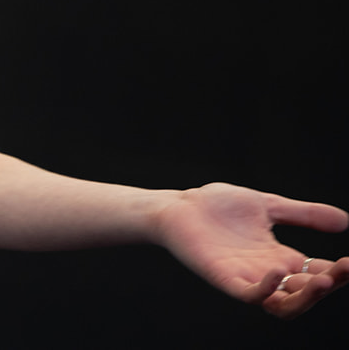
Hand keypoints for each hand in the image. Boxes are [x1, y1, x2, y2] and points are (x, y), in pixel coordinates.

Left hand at [156, 181, 348, 317]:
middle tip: (345, 269)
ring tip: (324, 280)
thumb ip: (303, 214)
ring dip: (306, 297)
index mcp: (280, 257)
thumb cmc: (217, 206)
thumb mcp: (268, 205)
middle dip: (330, 284)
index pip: (317, 272)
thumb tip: (346, 220)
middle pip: (306, 291)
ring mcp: (246, 277)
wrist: (177, 206)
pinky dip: (265, 290)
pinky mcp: (224, 278)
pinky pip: (249, 295)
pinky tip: (277, 273)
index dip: (338, 272)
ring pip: (284, 304)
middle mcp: (267, 272)